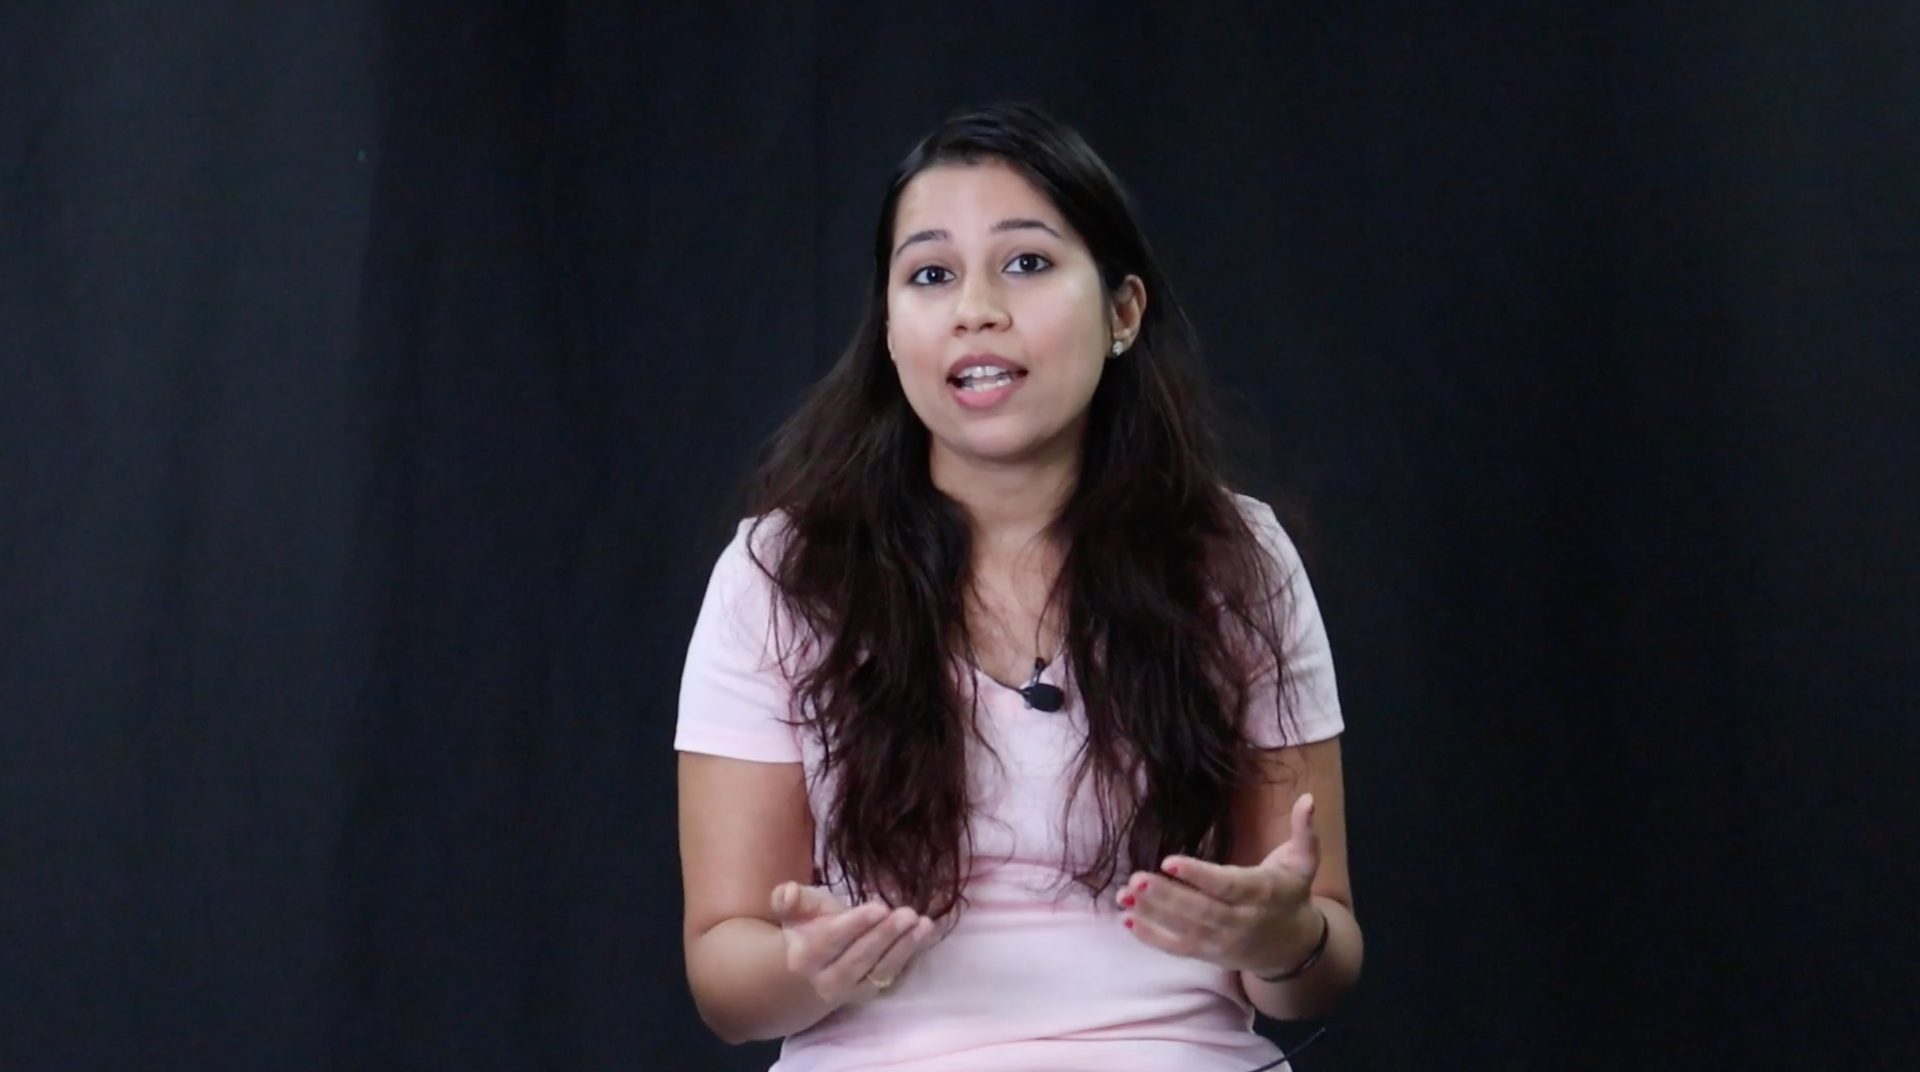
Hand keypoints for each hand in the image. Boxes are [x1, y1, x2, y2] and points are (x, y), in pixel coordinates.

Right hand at [770, 881, 939, 1004]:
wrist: (812, 969)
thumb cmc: (808, 928)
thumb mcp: (797, 910)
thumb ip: (788, 899)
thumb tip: (788, 892)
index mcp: (804, 957)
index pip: (831, 941)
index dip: (856, 924)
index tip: (880, 907)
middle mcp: (826, 981)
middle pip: (858, 959)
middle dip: (885, 936)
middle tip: (908, 913)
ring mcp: (851, 992)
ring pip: (879, 972)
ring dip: (904, 948)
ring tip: (924, 925)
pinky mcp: (871, 994)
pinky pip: (893, 980)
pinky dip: (910, 959)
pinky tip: (924, 938)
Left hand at [1116, 792, 1323, 974]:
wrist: (1293, 947)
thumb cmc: (1291, 894)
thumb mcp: (1304, 862)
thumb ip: (1304, 830)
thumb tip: (1308, 798)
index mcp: (1261, 893)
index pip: (1227, 886)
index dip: (1198, 875)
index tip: (1168, 860)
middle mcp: (1240, 921)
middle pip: (1200, 911)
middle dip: (1166, 896)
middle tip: (1136, 878)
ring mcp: (1222, 941)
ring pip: (1185, 931)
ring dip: (1152, 914)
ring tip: (1123, 895)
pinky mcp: (1208, 953)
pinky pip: (1178, 949)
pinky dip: (1151, 937)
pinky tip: (1127, 919)